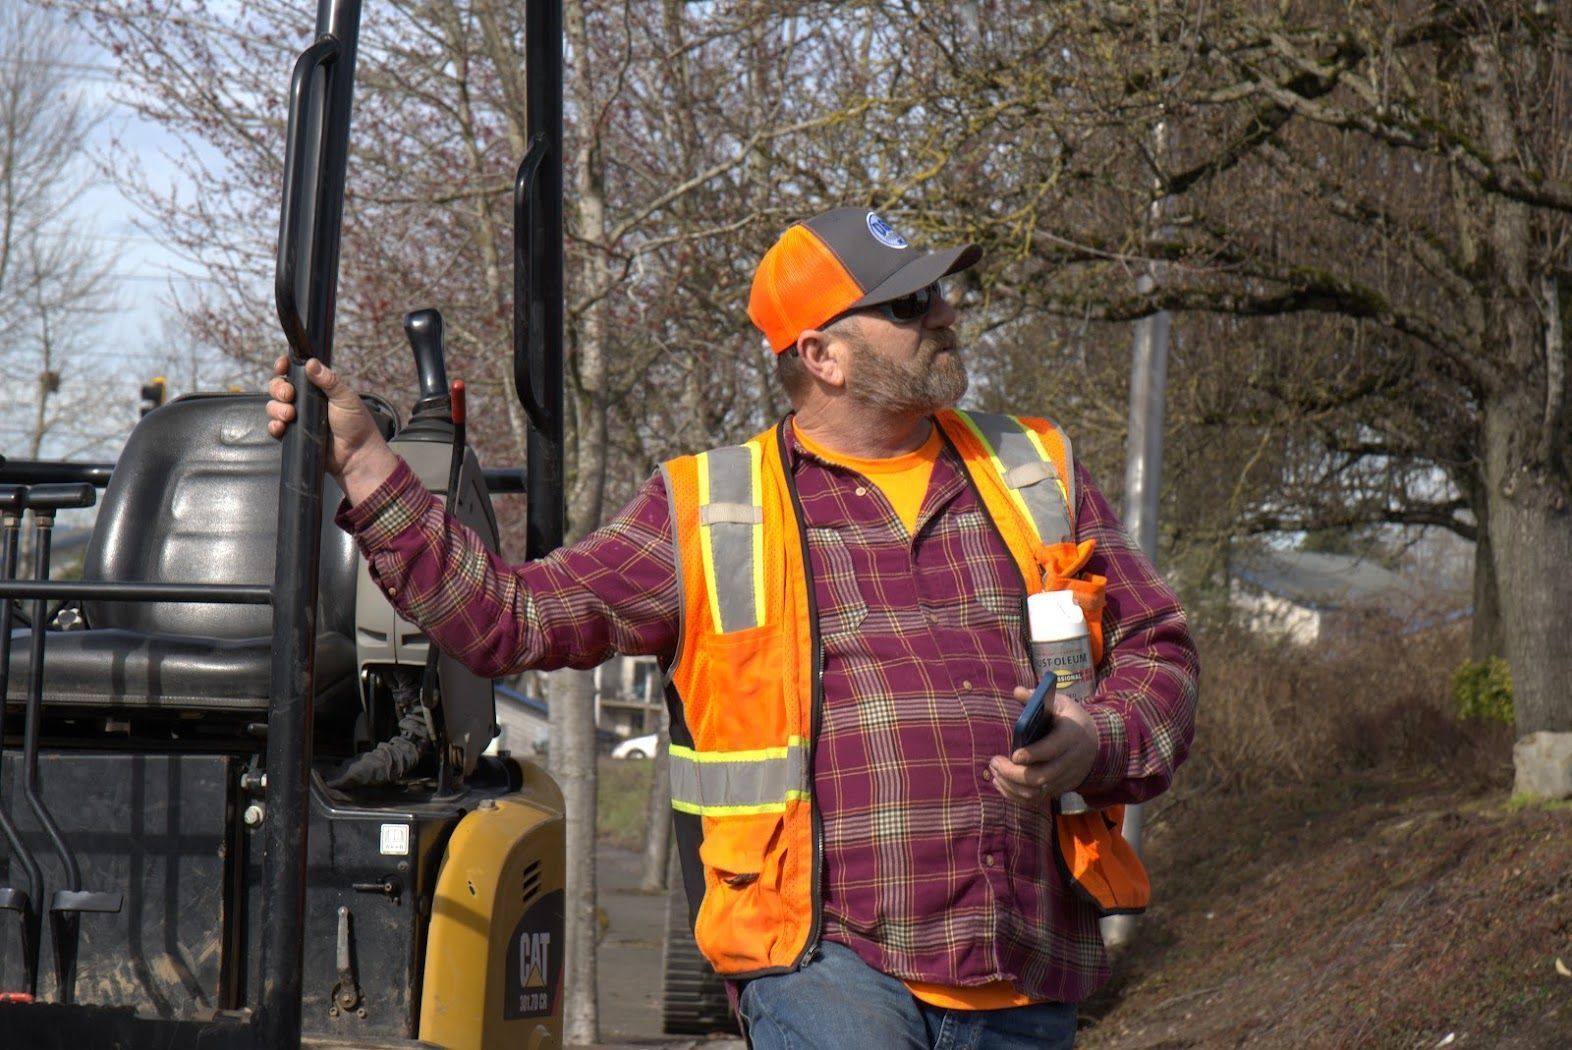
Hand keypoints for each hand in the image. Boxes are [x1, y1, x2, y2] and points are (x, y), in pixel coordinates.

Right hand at [265, 355, 397, 501]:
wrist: (356, 455)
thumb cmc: (355, 424)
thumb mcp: (345, 398)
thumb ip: (329, 381)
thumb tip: (311, 363)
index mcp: (317, 387)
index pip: (294, 372)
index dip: (284, 366)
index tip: (281, 366)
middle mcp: (304, 400)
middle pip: (279, 387)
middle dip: (278, 388)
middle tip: (289, 395)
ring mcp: (297, 418)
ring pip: (274, 406)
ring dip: (276, 408)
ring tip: (290, 415)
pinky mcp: (293, 434)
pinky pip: (274, 427)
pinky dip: (274, 425)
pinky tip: (281, 427)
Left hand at [989, 686, 1097, 806]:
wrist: (1098, 744)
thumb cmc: (1072, 720)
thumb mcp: (1061, 703)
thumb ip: (1038, 698)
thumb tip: (1017, 691)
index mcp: (1071, 736)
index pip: (1052, 749)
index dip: (1033, 754)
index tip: (1014, 755)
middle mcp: (1069, 761)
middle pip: (1041, 776)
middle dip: (1014, 774)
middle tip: (994, 762)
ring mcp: (1065, 778)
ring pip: (1036, 791)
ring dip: (1011, 785)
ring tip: (994, 772)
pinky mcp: (1059, 789)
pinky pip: (1036, 799)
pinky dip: (1015, 795)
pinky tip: (1000, 783)